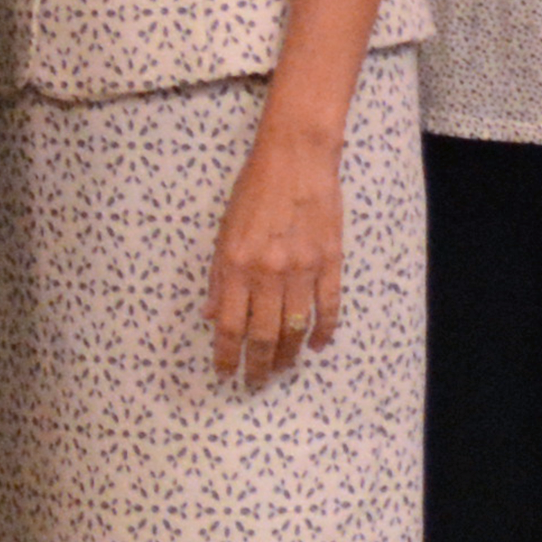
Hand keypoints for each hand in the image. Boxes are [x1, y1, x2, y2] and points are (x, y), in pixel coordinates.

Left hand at [205, 115, 346, 390]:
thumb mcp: (224, 232)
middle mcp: (269, 273)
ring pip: (295, 329)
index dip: (227, 356)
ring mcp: (302, 270)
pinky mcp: (330, 263)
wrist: (296, 159)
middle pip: (263, 335)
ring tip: (280, 368)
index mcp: (237, 266)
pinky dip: (323, 332)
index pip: (230, 326)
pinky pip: (328, 308)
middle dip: (257, 365)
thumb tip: (211, 316)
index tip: (225, 374)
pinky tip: (317, 347)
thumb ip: (218, 277)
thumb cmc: (254, 191)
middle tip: (254, 382)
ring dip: (287, 354)